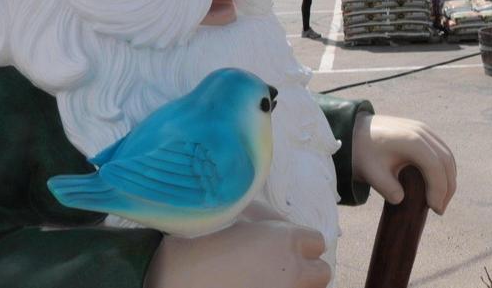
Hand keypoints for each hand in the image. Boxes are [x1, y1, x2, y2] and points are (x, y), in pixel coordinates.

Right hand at [146, 202, 329, 287]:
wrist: (170, 279)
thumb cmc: (198, 240)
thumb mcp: (234, 212)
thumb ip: (266, 216)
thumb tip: (281, 222)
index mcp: (288, 241)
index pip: (318, 242)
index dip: (301, 244)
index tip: (284, 247)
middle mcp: (293, 272)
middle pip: (321, 273)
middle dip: (305, 270)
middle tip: (281, 269)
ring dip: (295, 284)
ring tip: (267, 280)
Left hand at [351, 113, 455, 213]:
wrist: (354, 131)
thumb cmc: (363, 153)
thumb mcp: (371, 173)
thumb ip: (387, 189)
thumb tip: (401, 199)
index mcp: (411, 140)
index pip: (435, 167)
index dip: (439, 189)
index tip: (434, 209)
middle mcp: (422, 132)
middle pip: (446, 161)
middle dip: (447, 187)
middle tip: (439, 210)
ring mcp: (424, 130)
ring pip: (447, 156)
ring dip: (448, 179)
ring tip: (440, 200)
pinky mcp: (423, 133)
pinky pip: (441, 151)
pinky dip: (443, 169)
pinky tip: (437, 184)